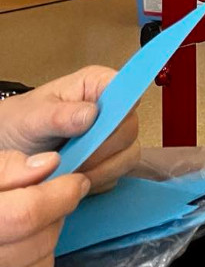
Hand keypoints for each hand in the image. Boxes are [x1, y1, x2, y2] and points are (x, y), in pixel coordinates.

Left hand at [0, 68, 139, 194]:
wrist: (8, 148)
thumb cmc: (20, 124)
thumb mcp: (31, 117)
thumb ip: (59, 115)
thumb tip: (91, 114)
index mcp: (96, 85)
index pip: (127, 90)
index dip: (119, 110)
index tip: (97, 130)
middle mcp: (110, 109)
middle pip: (130, 128)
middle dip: (102, 149)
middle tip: (74, 158)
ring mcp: (113, 136)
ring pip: (128, 155)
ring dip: (101, 169)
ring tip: (71, 170)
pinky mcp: (110, 161)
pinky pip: (118, 175)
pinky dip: (98, 182)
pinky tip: (76, 179)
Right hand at [0, 150, 87, 266]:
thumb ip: (8, 166)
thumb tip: (49, 164)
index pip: (25, 214)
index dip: (60, 195)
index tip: (78, 182)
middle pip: (37, 242)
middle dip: (56, 215)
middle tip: (53, 198)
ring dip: (46, 241)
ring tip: (32, 222)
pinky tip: (20, 248)